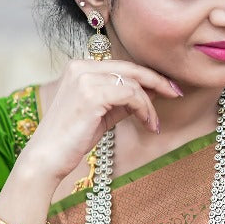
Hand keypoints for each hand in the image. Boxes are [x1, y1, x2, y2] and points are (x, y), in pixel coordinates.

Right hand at [17, 59, 178, 187]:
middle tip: (177, 93)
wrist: (47, 158)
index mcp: (79, 67)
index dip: (147, 75)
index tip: (168, 87)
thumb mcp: (102, 114)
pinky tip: (148, 124)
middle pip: (130, 68)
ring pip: (133, 83)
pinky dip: (145, 109)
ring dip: (150, 104)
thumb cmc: (72, 139)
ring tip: (153, 123)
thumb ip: (122, 100)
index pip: (122, 65)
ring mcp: (84, 78)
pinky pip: (131, 95)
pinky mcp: (91, 94)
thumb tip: (153, 90)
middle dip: (158, 80)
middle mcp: (80, 67)